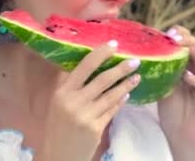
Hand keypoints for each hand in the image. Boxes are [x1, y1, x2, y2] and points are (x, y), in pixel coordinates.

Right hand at [39, 43, 140, 160]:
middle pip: (102, 79)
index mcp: (62, 91)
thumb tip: (84, 61)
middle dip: (121, 68)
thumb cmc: (58, 125)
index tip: (113, 45)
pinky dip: (121, 100)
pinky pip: (112, 110)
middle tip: (135, 60)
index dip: (100, 54)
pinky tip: (127, 94)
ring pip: (111, 95)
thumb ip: (68, 84)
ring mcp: (85, 116)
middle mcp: (73, 102)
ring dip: (126, 84)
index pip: (84, 66)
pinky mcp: (95, 128)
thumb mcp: (57, 102)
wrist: (58, 155)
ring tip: (137, 76)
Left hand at [158, 26, 194, 157]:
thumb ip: (157, 71)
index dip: (175, 34)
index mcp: (183, 64)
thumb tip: (136, 55)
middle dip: (183, 37)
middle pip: (194, 44)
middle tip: (172, 37)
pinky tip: (186, 77)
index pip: (183, 41)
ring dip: (189, 50)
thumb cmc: (170, 110)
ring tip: (178, 46)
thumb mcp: (160, 86)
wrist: (182, 133)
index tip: (163, 32)